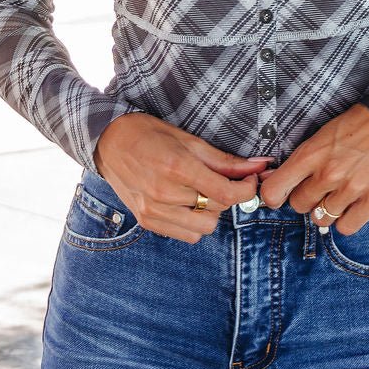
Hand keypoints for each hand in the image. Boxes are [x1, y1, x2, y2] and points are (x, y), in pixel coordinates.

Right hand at [94, 113, 272, 242]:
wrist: (108, 142)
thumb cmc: (149, 134)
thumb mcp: (188, 139)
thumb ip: (224, 160)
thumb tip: (260, 165)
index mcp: (178, 167)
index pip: (226, 193)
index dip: (246, 189)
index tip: (250, 179)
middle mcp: (165, 193)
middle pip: (218, 209)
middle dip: (228, 195)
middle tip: (224, 179)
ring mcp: (154, 210)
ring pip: (204, 227)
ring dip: (212, 212)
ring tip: (203, 192)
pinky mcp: (147, 221)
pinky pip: (186, 235)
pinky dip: (194, 222)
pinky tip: (188, 203)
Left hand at [256, 103, 368, 234]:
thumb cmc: (358, 125)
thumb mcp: (323, 134)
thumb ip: (304, 159)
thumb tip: (281, 180)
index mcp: (311, 154)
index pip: (274, 190)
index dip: (274, 196)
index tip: (280, 194)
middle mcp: (328, 174)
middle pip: (299, 205)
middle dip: (306, 197)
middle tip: (318, 187)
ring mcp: (351, 189)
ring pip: (320, 218)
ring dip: (326, 209)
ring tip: (337, 195)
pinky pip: (345, 227)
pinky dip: (345, 220)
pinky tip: (351, 206)